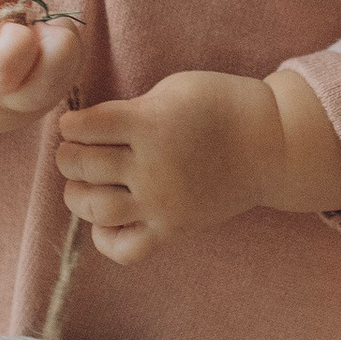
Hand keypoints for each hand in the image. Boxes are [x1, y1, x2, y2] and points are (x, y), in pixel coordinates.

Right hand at [0, 0, 87, 156]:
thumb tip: (25, 2)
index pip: (1, 69)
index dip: (16, 37)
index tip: (2, 23)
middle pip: (55, 74)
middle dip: (52, 34)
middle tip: (23, 24)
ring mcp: (24, 112)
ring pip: (73, 69)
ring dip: (57, 39)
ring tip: (22, 34)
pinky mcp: (43, 108)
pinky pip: (73, 70)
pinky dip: (60, 49)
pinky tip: (30, 47)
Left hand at [54, 64, 340, 260]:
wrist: (271, 143)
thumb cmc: (221, 106)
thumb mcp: (173, 90)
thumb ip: (132, 110)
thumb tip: (88, 129)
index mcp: (151, 124)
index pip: (84, 127)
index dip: (70, 124)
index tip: (74, 123)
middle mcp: (153, 167)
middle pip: (82, 165)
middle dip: (69, 154)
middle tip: (76, 149)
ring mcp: (162, 203)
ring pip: (93, 207)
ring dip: (77, 192)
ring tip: (85, 181)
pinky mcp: (173, 229)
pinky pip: (124, 248)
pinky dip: (105, 237)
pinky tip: (107, 218)